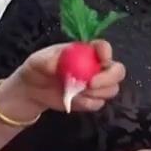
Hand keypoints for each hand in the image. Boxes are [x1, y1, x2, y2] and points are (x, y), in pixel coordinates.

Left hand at [1, 40, 126, 119]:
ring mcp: (96, 85)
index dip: (107, 52)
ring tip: (76, 93)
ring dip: (96, 93)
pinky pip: (99, 103)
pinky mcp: (91, 100)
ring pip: (111, 89)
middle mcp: (96, 67)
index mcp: (86, 51)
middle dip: (109, 78)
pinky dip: (88, 103)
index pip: (104, 47)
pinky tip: (74, 100)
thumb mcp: (37, 61)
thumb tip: (57, 63)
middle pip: (118, 71)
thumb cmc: (37, 69)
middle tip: (91, 84)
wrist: (32, 91)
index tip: (102, 59)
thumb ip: (47, 60)